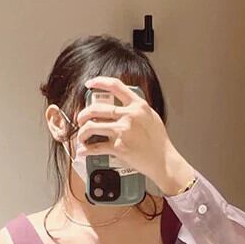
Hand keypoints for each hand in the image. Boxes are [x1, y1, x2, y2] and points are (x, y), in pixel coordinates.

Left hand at [76, 75, 196, 194]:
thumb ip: (137, 109)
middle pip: (96, 109)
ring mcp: (123, 131)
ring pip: (91, 127)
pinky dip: (86, 150)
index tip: (89, 84)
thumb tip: (125, 105)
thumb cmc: (159, 142)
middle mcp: (129, 115)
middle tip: (81, 120)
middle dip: (83, 115)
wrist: (164, 161)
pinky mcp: (118, 147)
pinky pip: (96, 147)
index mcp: (138, 105)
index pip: (115, 86)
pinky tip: (83, 151)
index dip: (99, 82)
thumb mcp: (151, 117)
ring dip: (82, 133)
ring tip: (82, 137)